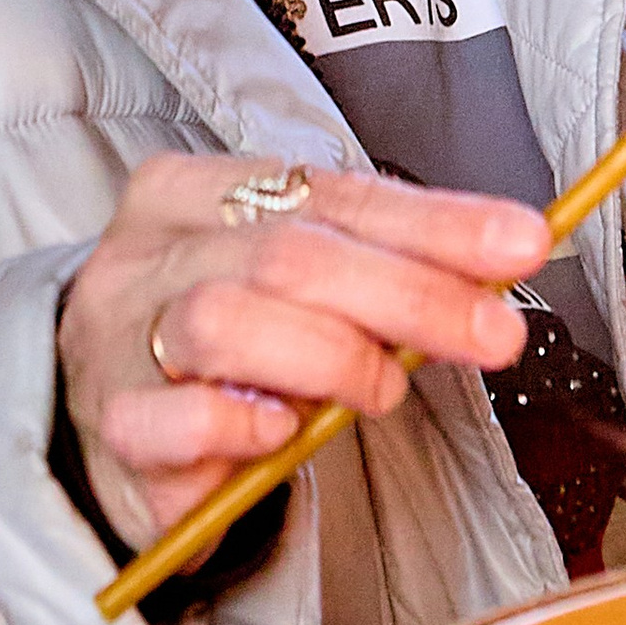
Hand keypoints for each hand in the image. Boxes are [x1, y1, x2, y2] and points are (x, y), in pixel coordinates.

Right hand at [58, 154, 550, 554]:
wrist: (104, 417)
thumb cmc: (219, 342)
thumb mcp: (290, 281)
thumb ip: (379, 261)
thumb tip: (506, 248)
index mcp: (189, 191)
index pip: (328, 193)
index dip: (433, 222)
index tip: (521, 243)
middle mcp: (146, 254)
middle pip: (287, 253)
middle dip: (409, 292)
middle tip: (494, 333)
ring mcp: (116, 338)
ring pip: (226, 320)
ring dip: (330, 356)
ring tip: (380, 390)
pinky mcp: (113, 429)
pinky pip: (174, 417)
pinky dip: (240, 422)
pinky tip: (278, 433)